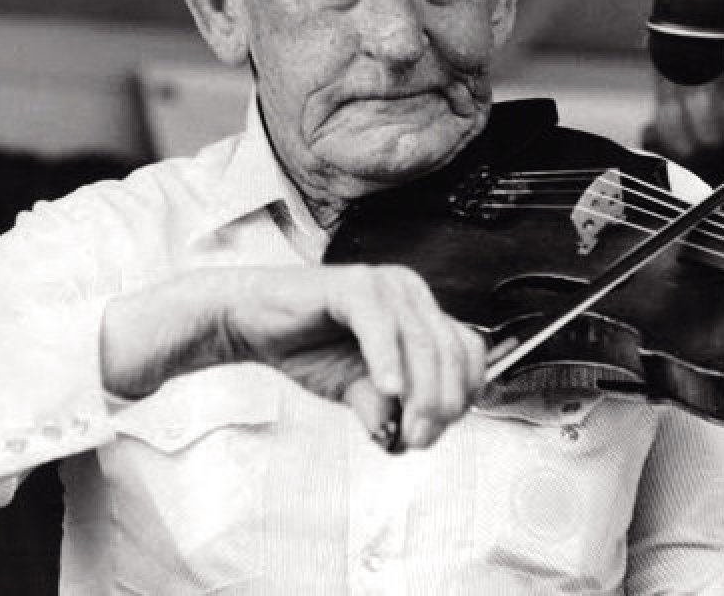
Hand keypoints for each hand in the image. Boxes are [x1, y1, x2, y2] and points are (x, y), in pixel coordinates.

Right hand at [101, 264, 485, 450]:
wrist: (254, 322)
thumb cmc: (308, 346)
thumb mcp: (357, 389)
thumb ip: (385, 409)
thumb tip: (406, 439)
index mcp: (421, 313)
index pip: (470, 353)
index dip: (464, 395)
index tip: (436, 432)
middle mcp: (411, 292)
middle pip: (452, 352)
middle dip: (442, 404)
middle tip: (418, 440)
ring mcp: (385, 284)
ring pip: (424, 342)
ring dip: (419, 393)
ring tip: (404, 429)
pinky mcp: (354, 284)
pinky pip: (383, 326)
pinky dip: (388, 361)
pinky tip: (385, 391)